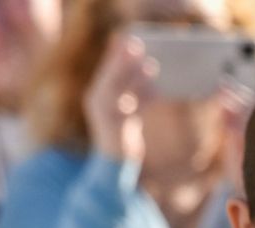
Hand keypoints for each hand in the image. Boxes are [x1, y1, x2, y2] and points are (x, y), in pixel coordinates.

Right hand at [84, 34, 157, 162]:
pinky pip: (130, 111)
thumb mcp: (125, 108)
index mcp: (96, 95)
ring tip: (150, 66)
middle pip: (110, 78)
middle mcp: (96, 103)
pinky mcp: (116, 130)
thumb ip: (130, 89)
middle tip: (136, 45)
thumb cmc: (122, 132)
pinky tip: (157, 93)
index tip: (127, 37)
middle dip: (123, 61)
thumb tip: (147, 66)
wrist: (114, 163)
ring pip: (118, 93)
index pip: (106, 71)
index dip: (115, 54)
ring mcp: (104, 117)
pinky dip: (143, 100)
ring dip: (135, 78)